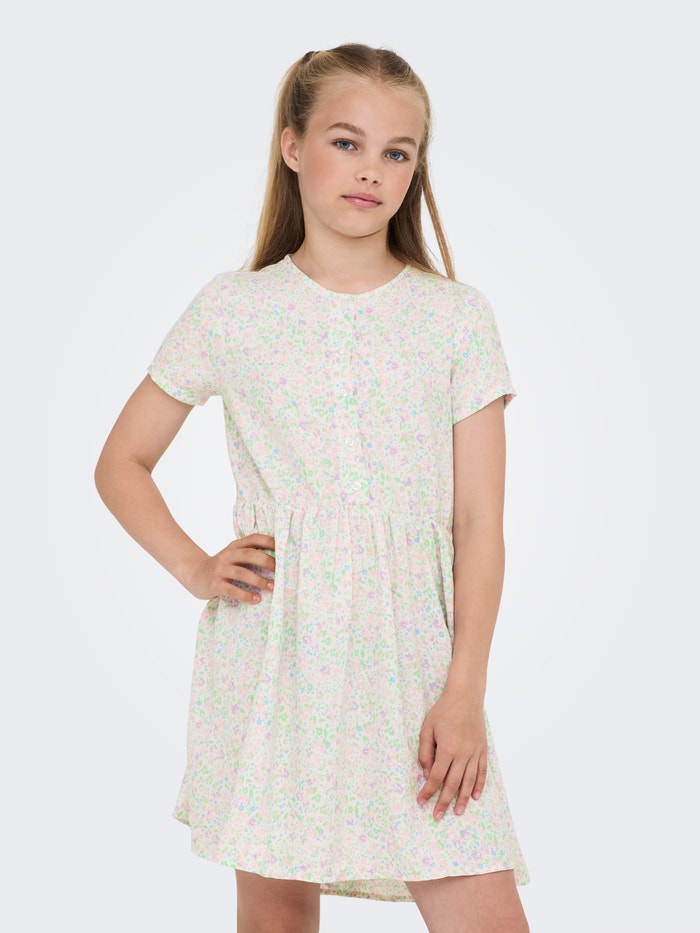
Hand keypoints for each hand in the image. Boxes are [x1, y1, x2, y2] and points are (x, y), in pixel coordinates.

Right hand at [182, 533, 275, 601]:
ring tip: (272, 587)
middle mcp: (227, 555)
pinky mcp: (215, 584)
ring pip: (241, 572)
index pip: (254, 538)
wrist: (195, 574)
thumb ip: (251, 554)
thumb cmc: (223, 566)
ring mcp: (220, 569)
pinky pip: (232, 589)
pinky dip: (245, 595)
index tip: (285, 548)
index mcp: (235, 546)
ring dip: (258, 580)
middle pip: (249, 554)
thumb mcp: (234, 556)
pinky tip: (257, 599)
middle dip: (267, 561)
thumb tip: (280, 560)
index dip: (269, 541)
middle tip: (281, 571)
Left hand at [415, 691, 487, 819]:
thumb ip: (425, 751)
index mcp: (447, 749)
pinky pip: (482, 771)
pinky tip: (476, 797)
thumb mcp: (427, 728)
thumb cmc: (443, 711)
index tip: (421, 802)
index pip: (436, 777)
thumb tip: (426, 773)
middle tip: (437, 816)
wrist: (465, 697)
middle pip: (452, 784)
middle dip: (443, 802)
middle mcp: (463, 754)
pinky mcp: (482, 750)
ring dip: (463, 799)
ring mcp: (475, 753)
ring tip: (458, 813)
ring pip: (469, 781)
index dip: (428, 791)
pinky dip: (479, 785)